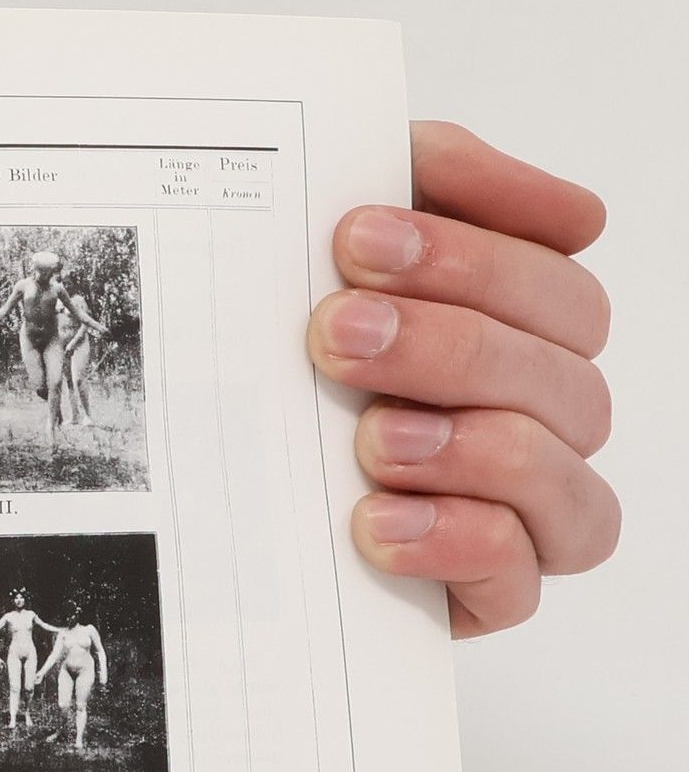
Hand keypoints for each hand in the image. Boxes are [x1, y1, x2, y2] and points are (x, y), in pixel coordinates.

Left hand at [308, 122, 616, 636]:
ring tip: (370, 438)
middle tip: (336, 335)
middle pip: (562, 372)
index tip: (358, 240)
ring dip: (467, 447)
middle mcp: (538, 414)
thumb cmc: (286, 355)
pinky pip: (519, 580)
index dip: (470, 254)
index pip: (553, 279)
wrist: (211, 493)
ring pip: (560, 475)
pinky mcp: (482, 592)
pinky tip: (377, 522)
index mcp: (520, 326)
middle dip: (448, 343)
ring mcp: (521, 508)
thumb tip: (495, 178)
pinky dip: (458, 544)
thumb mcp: (330, 244)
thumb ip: (422, 178)